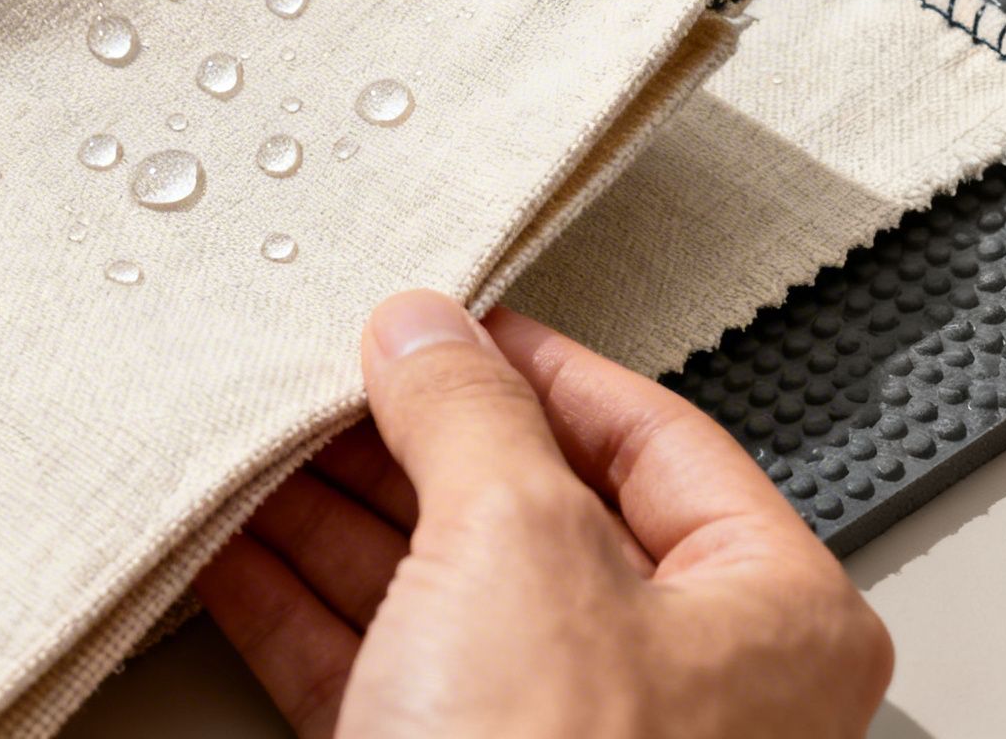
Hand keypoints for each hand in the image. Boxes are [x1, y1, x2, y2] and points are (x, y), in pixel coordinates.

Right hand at [195, 291, 892, 737]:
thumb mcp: (515, 546)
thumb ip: (469, 415)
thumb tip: (427, 331)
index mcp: (766, 615)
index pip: (653, 435)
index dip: (536, 363)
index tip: (446, 321)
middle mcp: (680, 685)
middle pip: (535, 511)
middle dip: (415, 442)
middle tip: (335, 379)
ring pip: (444, 593)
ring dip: (340, 517)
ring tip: (263, 447)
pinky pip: (378, 671)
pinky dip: (303, 609)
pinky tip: (239, 551)